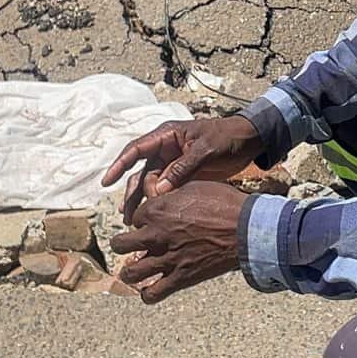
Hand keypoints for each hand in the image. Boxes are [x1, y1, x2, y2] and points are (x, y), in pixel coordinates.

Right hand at [101, 116, 264, 222]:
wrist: (249, 141)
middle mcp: (165, 149)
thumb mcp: (206, 150)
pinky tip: (149, 217)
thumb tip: (158, 190)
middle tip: (129, 217)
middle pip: (140, 173)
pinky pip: (164, 191)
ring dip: (141, 202)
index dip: (119, 165)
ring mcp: (173, 164)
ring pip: (149, 184)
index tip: (107, 182)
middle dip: (132, 194)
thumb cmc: (227, 137)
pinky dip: (157, 203)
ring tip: (132, 222)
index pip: (136, 149)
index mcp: (167, 136)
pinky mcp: (182, 176)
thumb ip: (183, 168)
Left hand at [110, 180, 247, 303]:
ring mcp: (166, 258)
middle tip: (130, 246)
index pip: (134, 217)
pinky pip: (152, 293)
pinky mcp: (180, 278)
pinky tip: (149, 290)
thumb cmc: (225, 203)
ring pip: (131, 272)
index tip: (149, 222)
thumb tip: (160, 191)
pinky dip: (147, 294)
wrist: (246, 229)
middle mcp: (156, 235)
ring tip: (133, 270)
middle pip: (120, 244)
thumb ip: (172, 191)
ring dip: (129, 271)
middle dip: (122, 244)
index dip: (141, 219)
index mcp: (157, 210)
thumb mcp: (195, 186)